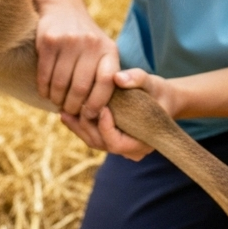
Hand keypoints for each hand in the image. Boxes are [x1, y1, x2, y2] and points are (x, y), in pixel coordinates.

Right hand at [34, 0, 118, 119]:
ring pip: (61, 84)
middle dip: (74, 106)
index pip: (106, 83)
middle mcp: (91, 44)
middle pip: (81, 88)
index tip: (89, 115)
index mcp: (109, 50)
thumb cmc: (86, 41)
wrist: (64, 9)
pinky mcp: (49, 41)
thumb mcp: (103, 53)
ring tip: (57, 103)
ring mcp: (70, 41)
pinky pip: (45, 74)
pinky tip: (46, 93)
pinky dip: (44, 89)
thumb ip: (105, 77)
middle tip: (69, 112)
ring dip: (57, 99)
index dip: (96, 104)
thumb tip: (99, 115)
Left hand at [60, 69, 175, 161]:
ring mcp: (121, 148)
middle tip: (69, 112)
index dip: (105, 128)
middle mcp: (132, 150)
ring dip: (78, 128)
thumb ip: (137, 79)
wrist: (163, 99)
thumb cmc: (158, 91)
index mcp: (144, 142)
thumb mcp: (151, 82)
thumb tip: (118, 78)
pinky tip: (68, 113)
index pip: (117, 143)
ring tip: (64, 112)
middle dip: (84, 127)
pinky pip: (94, 137)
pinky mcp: (113, 141)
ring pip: (94, 142)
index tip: (101, 108)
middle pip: (101, 144)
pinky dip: (81, 126)